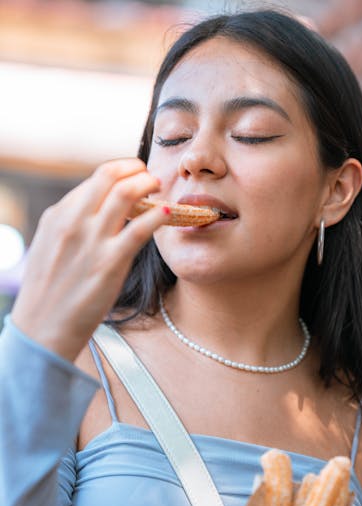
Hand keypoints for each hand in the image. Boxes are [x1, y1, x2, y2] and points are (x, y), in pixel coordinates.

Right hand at [12, 158, 166, 361]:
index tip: (134, 174)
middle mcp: (74, 222)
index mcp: (58, 216)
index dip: (120, 171)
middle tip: (150, 176)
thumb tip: (95, 211)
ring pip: (126, 194)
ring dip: (148, 185)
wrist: (43, 328)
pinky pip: (141, 229)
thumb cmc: (50, 293)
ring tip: (160, 189)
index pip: (95, 179)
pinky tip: (167, 214)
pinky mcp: (110, 263)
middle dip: (135, 169)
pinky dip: (157, 216)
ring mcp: (92, 241)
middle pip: (110, 176)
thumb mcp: (50, 248)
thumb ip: (71, 226)